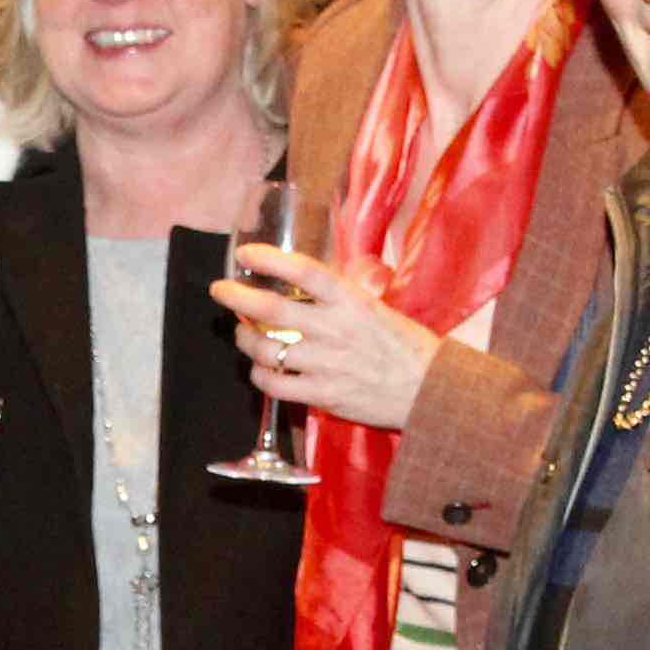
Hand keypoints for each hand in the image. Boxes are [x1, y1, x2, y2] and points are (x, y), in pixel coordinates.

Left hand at [214, 244, 438, 432]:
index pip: (304, 271)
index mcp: (352, 301)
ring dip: (245, 339)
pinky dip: (259, 375)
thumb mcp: (377, 307)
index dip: (270, 260)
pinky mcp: (324, 395)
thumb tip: (304, 281)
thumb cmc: (405, 345)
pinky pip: (276, 385)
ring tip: (242, 333)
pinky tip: (259, 369)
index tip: (245, 254)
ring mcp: (328, 364)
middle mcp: (336, 329)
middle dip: (237, 297)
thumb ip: (341, 296)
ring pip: (266, 350)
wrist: (431, 391)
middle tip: (219, 290)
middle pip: (272, 311)